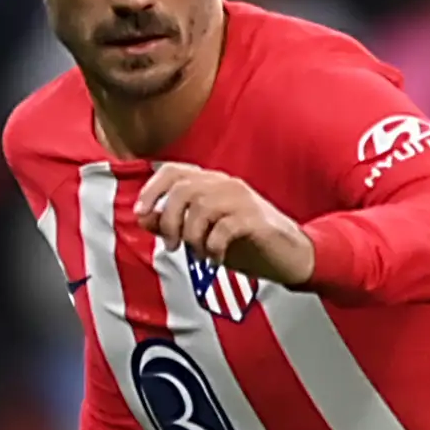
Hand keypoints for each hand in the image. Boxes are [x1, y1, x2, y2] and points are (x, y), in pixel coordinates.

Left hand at [136, 164, 315, 286]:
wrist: (289, 256)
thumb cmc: (245, 244)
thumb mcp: (202, 235)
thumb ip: (173, 223)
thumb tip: (143, 216)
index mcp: (211, 183)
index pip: (173, 171)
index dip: (151, 190)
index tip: (140, 213)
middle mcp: (226, 184)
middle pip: (183, 189)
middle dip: (169, 220)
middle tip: (171, 245)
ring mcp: (243, 200)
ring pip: (201, 207)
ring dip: (192, 236)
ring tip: (198, 253)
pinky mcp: (256, 220)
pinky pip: (224, 227)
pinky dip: (213, 246)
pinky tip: (216, 258)